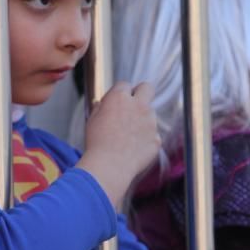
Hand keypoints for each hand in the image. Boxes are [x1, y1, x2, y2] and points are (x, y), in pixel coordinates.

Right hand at [76, 81, 159, 206]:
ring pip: (150, 114)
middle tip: (134, 105)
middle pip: (147, 88)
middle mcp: (139, 105)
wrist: (109, 166)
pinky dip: (145, 140)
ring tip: (127, 137)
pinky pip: (153, 135)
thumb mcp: (92, 119)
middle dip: (142, 92)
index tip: (118, 101)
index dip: (121, 92)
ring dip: (142, 120)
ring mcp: (151, 122)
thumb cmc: (97, 143)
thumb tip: (102, 103)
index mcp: (120, 98)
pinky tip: (133, 150)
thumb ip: (101, 107)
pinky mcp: (156, 138)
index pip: (125, 84)